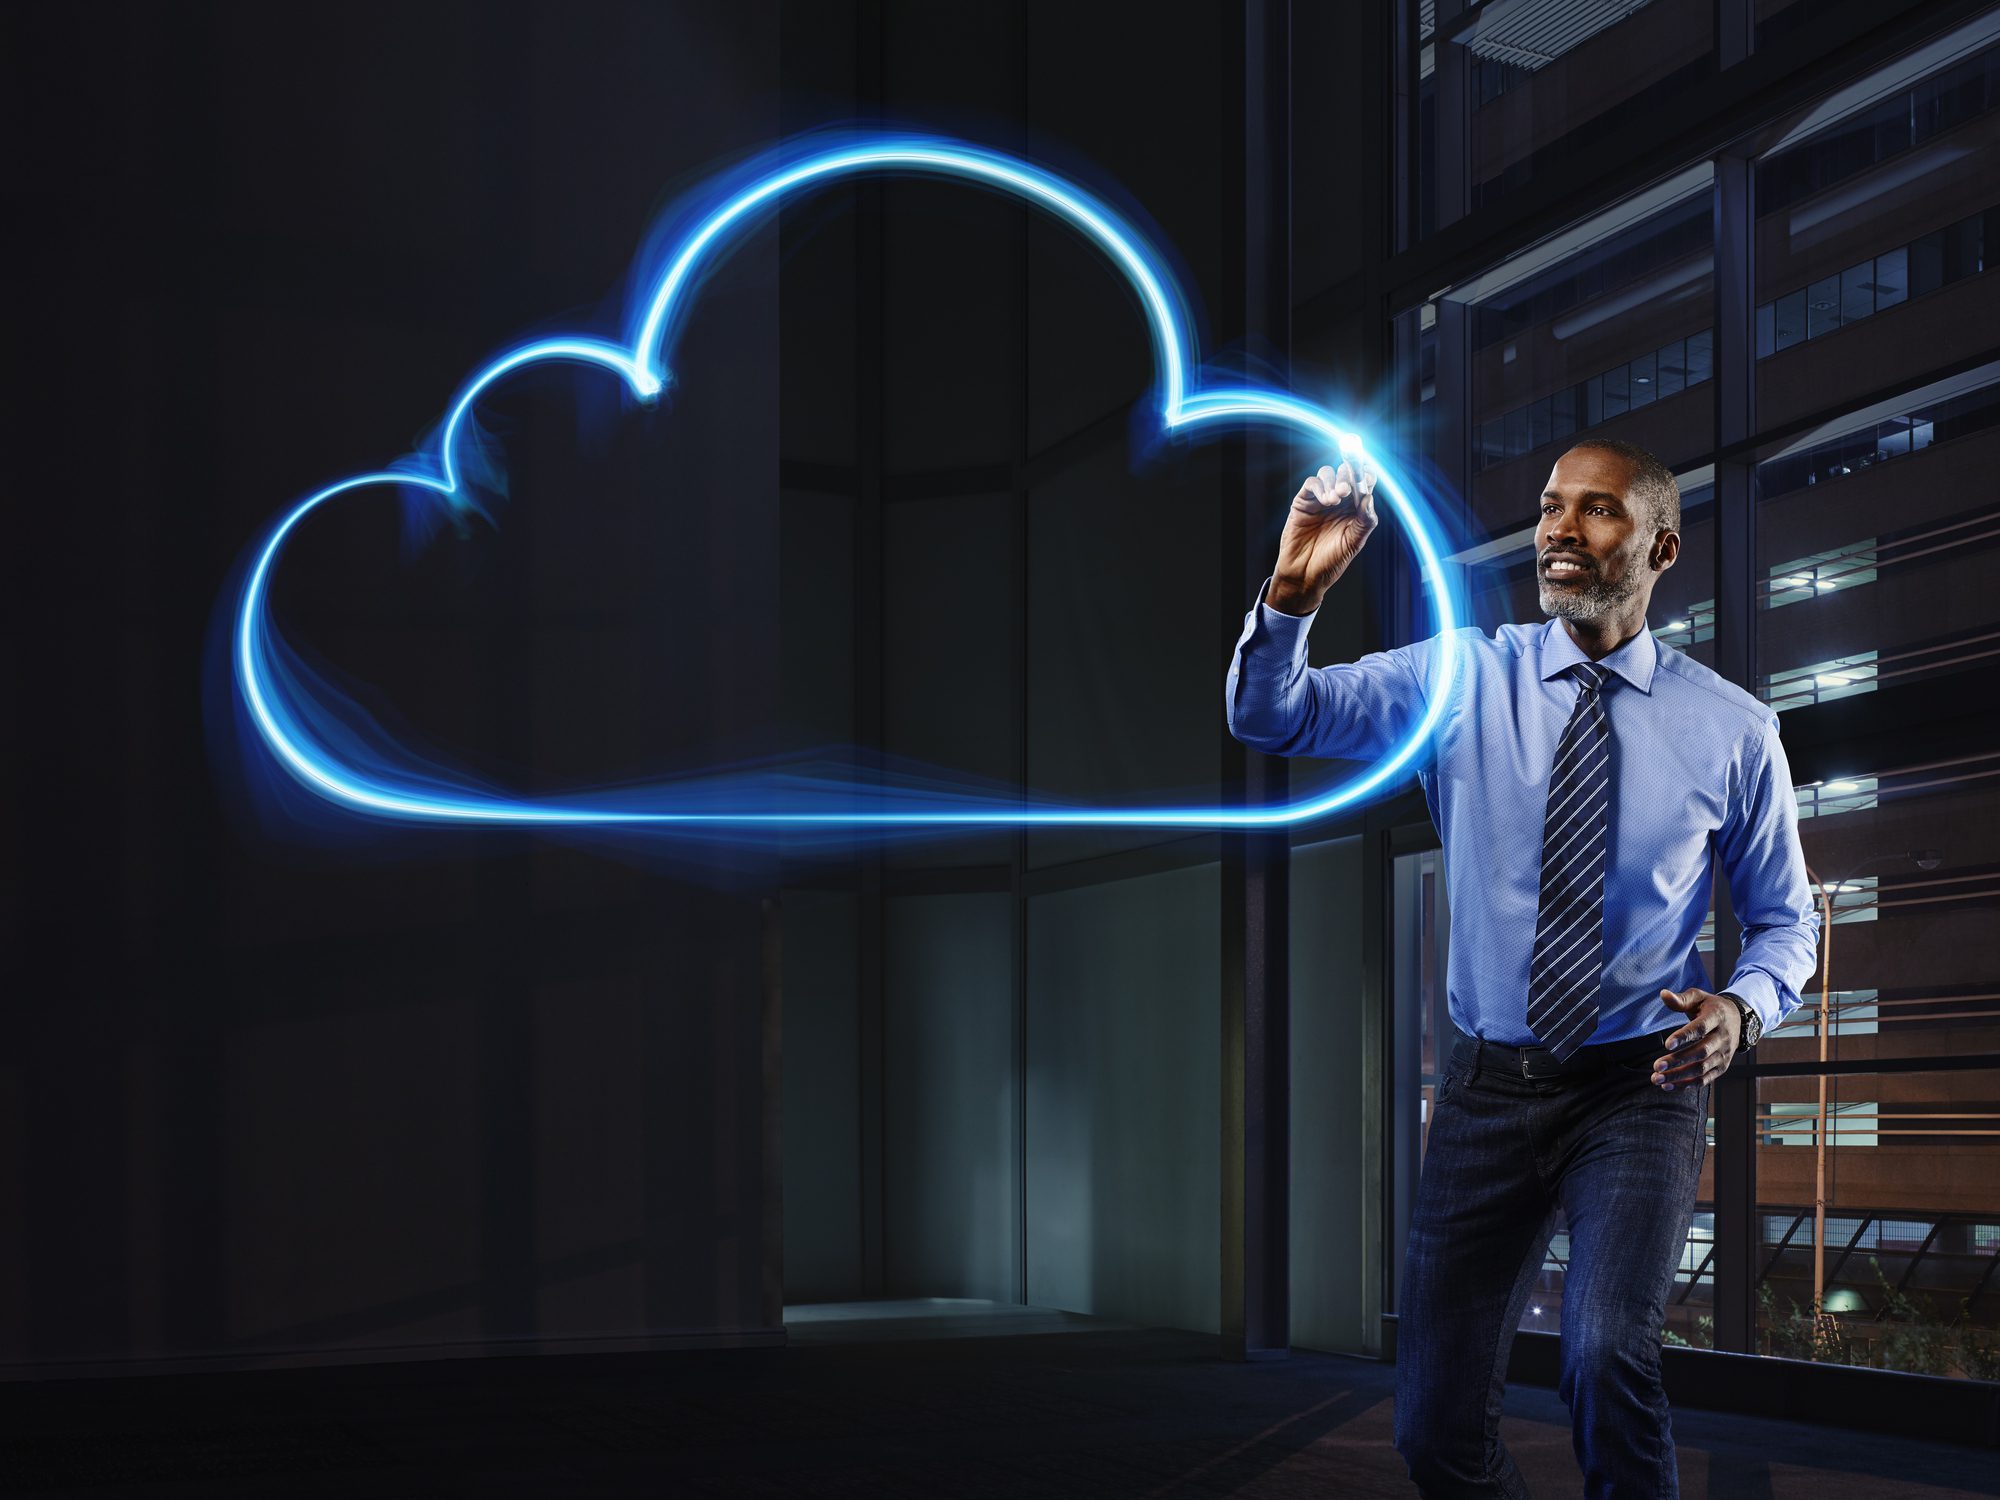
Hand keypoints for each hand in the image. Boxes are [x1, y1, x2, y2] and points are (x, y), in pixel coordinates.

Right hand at [1269, 459, 1377, 614]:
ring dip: (1334, 481)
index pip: (1363, 484)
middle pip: (1345, 474)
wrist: (1304, 575)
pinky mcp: (1303, 503)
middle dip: (1349, 475)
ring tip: (1336, 498)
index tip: (1367, 477)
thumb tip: (1370, 497)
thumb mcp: (1354, 543)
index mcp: (1355, 509)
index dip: (1366, 475)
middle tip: (1348, 489)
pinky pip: (1311, 484)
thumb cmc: (1331, 562)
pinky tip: (1325, 500)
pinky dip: (1320, 487)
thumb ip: (1365, 520)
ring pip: (1328, 474)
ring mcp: (1320, 501)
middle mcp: (1339, 502)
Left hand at [1651, 987, 1739, 1089]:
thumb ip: (1681, 999)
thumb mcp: (1698, 997)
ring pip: (1702, 1069)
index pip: (1700, 1029)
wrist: (1737, 1019)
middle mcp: (1723, 1038)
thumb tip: (1663, 994)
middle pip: (1701, 1052)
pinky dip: (1687, 1085)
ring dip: (1679, 1076)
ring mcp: (1724, 1054)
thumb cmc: (1710, 1007)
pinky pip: (1705, 1079)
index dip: (1684, 1037)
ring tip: (1657, 1078)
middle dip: (1678, 1061)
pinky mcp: (1722, 1067)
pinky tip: (1668, 1086)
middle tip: (1657, 1066)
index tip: (1666, 1044)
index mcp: (1716, 1018)